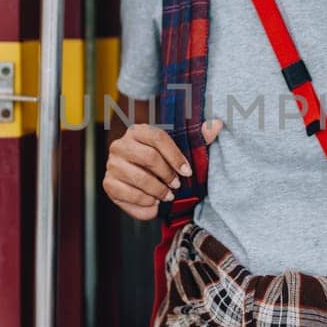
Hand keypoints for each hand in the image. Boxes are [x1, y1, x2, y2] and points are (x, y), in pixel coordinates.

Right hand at [101, 118, 221, 219]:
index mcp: (138, 131)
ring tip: (167, 196)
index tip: (188, 172)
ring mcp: (112, 164)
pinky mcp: (108, 184)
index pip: (159, 138)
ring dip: (158, 190)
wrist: (139, 181)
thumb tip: (218, 124)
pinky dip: (145, 201)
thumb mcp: (180, 149)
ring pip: (139, 177)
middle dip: (168, 175)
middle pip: (149, 158)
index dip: (176, 156)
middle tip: (177, 186)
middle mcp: (120, 144)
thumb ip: (199, 136)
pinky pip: (129, 194)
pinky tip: (153, 202)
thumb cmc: (162, 163)